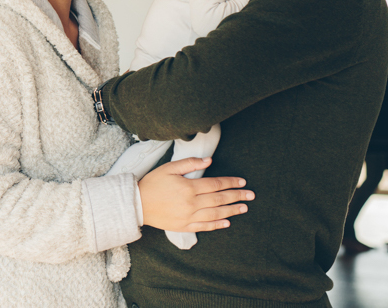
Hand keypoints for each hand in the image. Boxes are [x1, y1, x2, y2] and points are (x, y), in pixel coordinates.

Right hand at [137, 157, 253, 232]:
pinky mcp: (184, 226)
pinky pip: (205, 226)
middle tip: (250, 195)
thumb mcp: (168, 168)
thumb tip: (209, 160)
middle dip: (237, 196)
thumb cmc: (152, 184)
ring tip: (244, 208)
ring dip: (232, 210)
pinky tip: (227, 222)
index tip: (242, 181)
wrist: (136, 204)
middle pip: (220, 199)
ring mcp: (189, 216)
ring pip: (216, 213)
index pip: (216, 184)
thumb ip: (189, 163)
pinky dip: (217, 225)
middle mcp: (192, 203)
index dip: (230, 182)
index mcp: (189, 187)